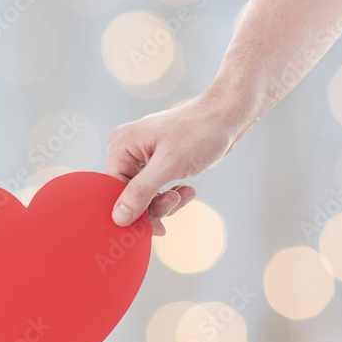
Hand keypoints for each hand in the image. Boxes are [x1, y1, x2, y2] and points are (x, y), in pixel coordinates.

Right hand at [106, 92, 246, 235]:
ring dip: (164, 201)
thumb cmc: (199, 132)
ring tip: (184, 195)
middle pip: (128, 193)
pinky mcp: (157, 161)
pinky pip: (156, 187)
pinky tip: (186, 190)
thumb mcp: (168, 165)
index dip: (131, 210)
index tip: (151, 226)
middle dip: (151, 205)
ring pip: (143, 193)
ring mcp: (142, 155)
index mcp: (120, 144)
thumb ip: (140, 192)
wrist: (227, 116)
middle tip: (173, 205)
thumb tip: (118, 218)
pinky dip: (170, 194)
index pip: (114, 188)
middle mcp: (127, 149)